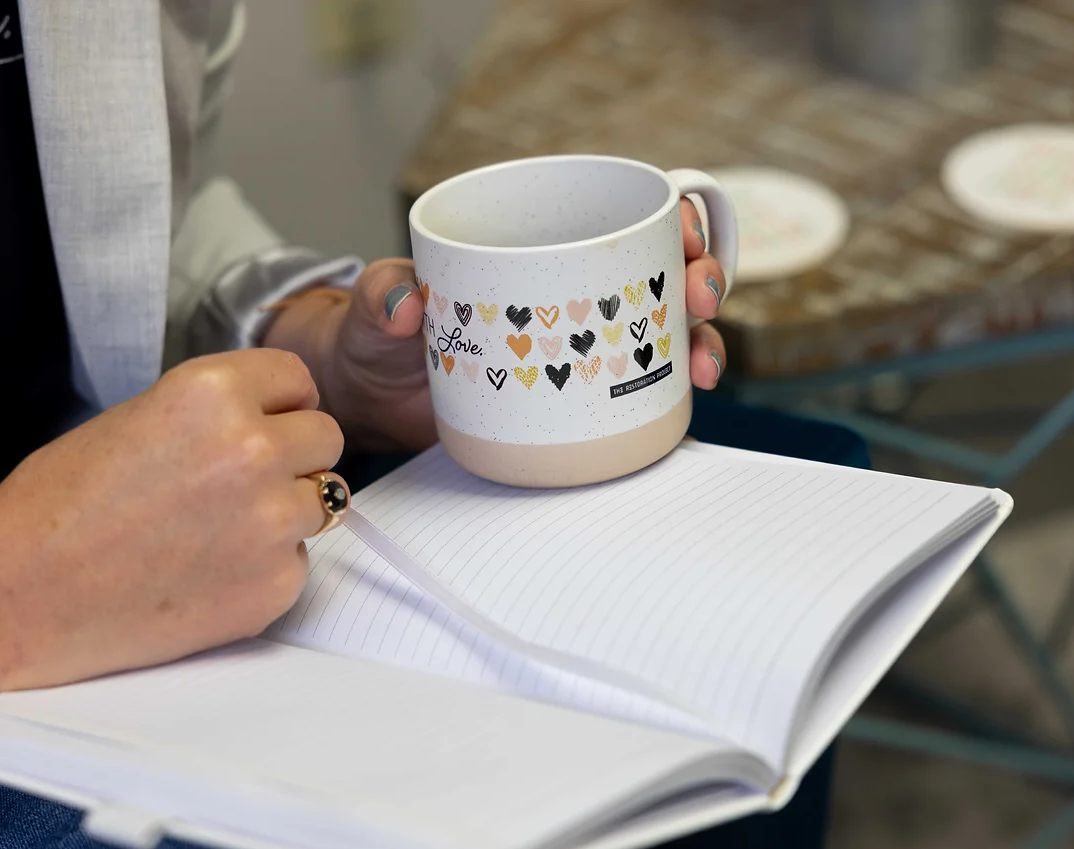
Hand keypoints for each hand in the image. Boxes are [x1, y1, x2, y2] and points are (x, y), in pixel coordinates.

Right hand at [0, 349, 343, 690]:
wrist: (17, 597)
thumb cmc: (56, 506)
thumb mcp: (136, 419)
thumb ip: (212, 415)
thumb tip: (266, 422)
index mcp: (213, 392)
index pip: (298, 379)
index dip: (280, 404)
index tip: (266, 423)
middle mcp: (255, 449)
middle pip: (325, 439)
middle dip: (292, 457)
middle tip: (239, 486)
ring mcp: (273, 522)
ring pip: (322, 502)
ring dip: (285, 512)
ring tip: (216, 532)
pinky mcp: (275, 586)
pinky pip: (298, 564)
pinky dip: (264, 570)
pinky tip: (205, 577)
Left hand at [262, 200, 728, 450]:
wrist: (370, 399)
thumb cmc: (374, 335)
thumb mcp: (372, 307)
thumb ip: (379, 294)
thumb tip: (402, 306)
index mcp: (533, 250)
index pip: (619, 218)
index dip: (669, 218)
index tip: (684, 232)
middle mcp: (569, 293)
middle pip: (657, 276)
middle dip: (698, 279)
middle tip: (699, 298)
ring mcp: (578, 348)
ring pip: (660, 336)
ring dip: (698, 343)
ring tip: (704, 366)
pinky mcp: (573, 401)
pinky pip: (631, 393)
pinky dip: (665, 397)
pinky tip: (686, 405)